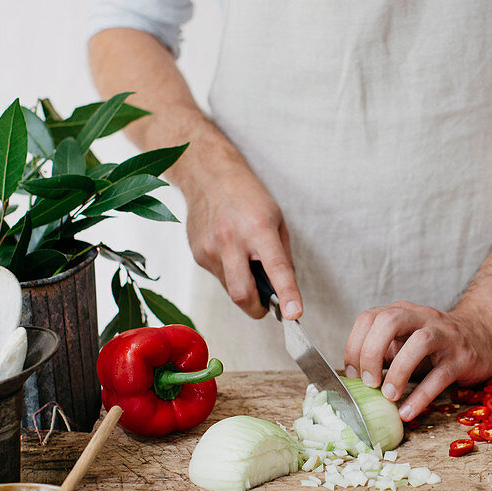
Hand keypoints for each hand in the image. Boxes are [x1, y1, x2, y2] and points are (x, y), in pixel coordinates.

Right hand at [185, 153, 301, 320]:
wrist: (209, 177)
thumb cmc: (246, 196)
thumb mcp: (276, 219)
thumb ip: (282, 256)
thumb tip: (285, 289)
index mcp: (258, 228)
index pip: (276, 269)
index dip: (286, 294)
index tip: (294, 313)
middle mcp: (231, 240)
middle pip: (243, 294)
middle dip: (257, 309)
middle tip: (267, 306)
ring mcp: (210, 249)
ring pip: (230, 289)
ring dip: (244, 287)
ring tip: (246, 261)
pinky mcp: (197, 255)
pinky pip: (219, 277)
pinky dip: (230, 274)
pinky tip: (230, 252)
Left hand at [344, 300, 491, 420]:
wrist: (482, 335)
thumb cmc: (435, 344)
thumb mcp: (404, 341)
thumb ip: (382, 352)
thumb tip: (352, 378)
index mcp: (402, 313)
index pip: (369, 318)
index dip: (355, 345)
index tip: (353, 373)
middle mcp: (421, 318)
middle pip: (389, 321)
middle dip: (372, 352)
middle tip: (368, 382)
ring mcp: (444, 335)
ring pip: (419, 342)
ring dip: (398, 371)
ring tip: (388, 396)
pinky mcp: (462, 357)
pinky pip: (440, 375)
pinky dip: (421, 396)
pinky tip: (407, 411)